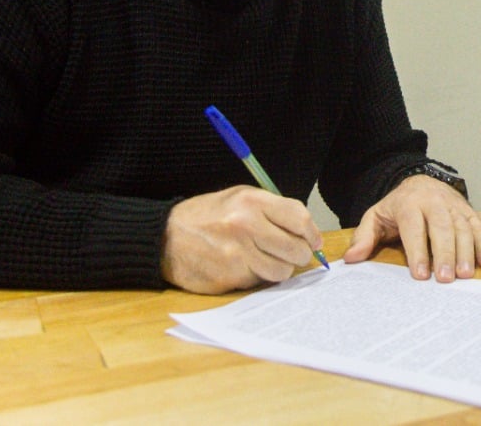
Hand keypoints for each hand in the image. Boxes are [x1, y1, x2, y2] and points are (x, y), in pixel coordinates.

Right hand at [160, 186, 323, 293]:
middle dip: (301, 255)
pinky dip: (258, 277)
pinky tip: (246, 267)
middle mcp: (246, 226)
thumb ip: (272, 210)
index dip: (313, 233)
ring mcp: (237, 253)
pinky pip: (259, 281)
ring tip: (269, 261)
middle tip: (295, 255)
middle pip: (296, 249)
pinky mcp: (230, 276)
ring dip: (281, 269)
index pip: (300, 218)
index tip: (314, 241)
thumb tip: (307, 231)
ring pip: (282, 271)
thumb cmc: (207, 216)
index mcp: (252, 201)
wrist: (165, 237)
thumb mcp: (239, 198)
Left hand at [343, 174, 480, 281]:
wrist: (420, 180)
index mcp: (408, 203)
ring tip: (464, 275)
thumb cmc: (397, 207)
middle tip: (445, 279)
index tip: (420, 274)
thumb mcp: (375, 217)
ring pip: (463, 227)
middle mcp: (434, 202)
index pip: (414, 227)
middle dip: (444, 253)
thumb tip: (351, 258)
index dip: (417, 251)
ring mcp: (453, 205)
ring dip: (466, 252)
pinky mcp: (468, 210)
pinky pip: (479, 226)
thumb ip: (364, 237)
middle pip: (441, 227)